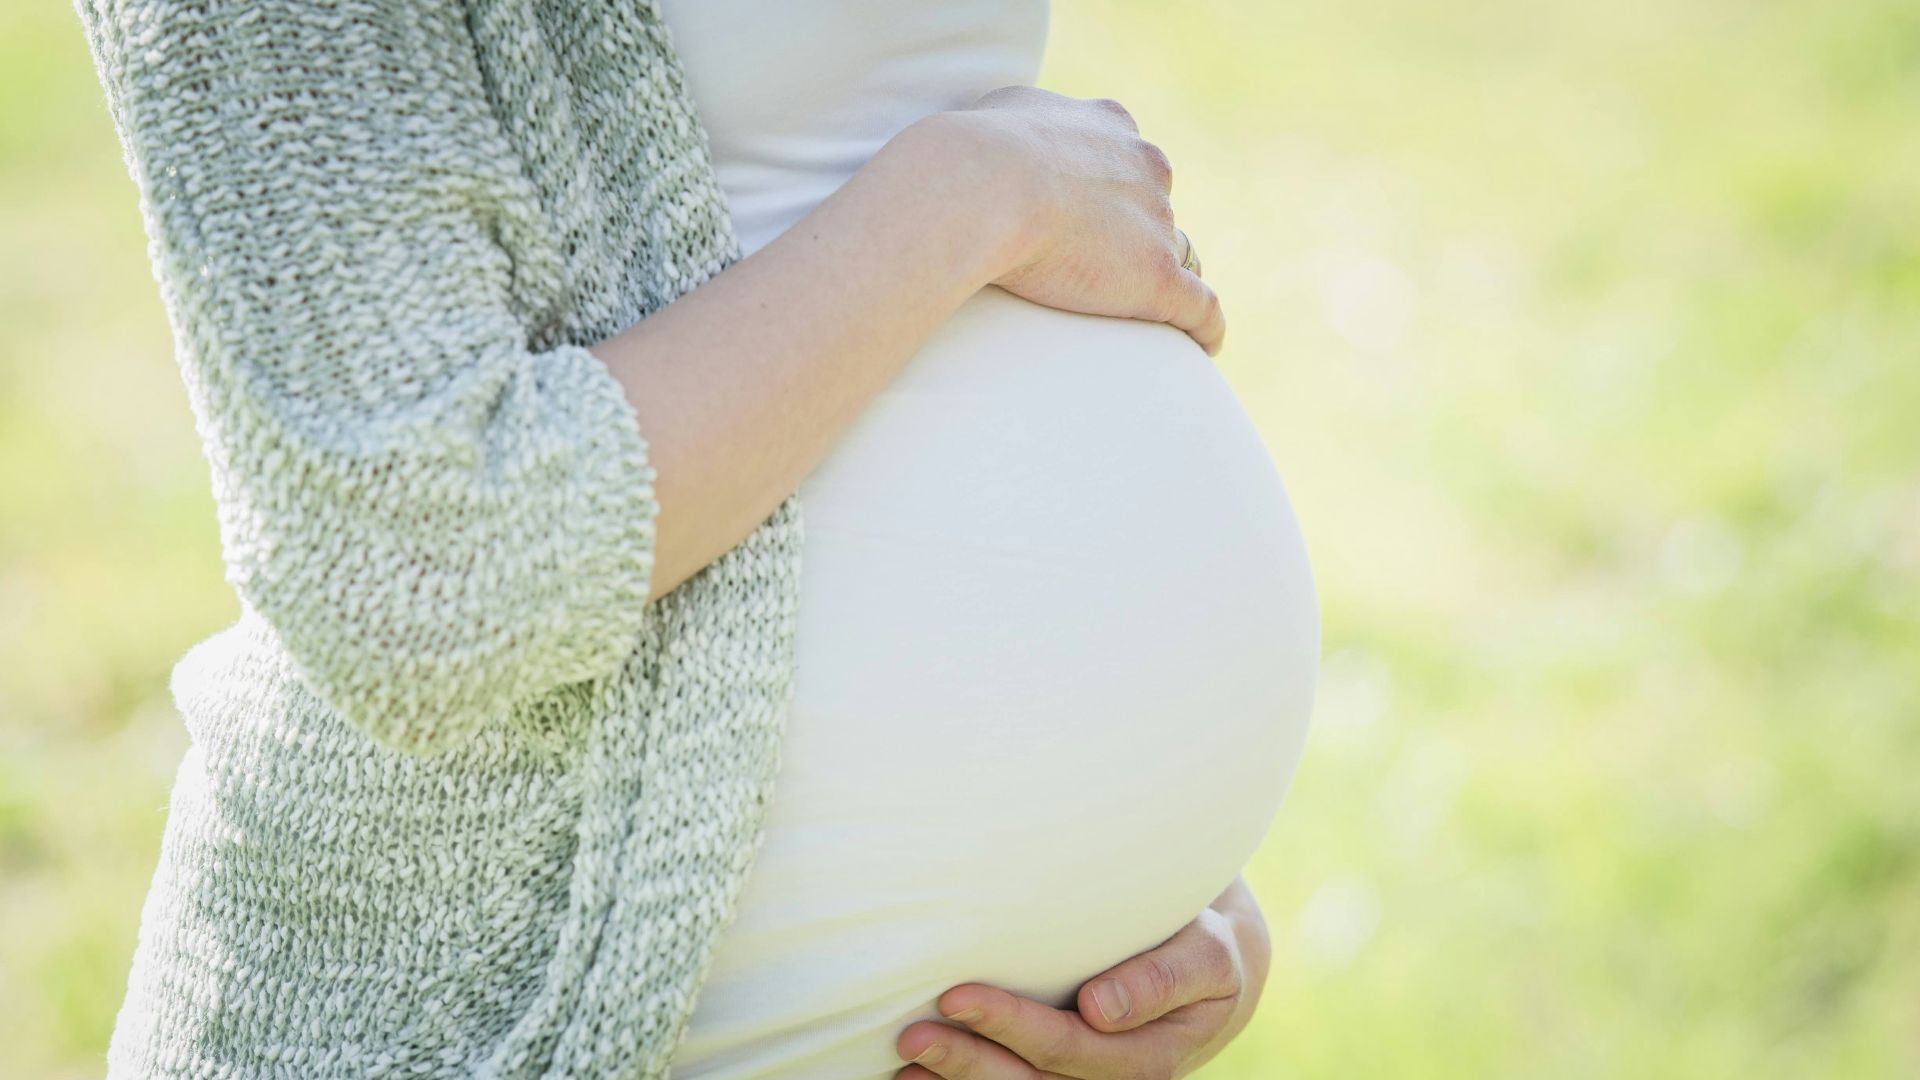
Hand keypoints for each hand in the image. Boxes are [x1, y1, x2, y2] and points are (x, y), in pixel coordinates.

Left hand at [894, 876, 1271, 1078]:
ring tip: (904, 1058)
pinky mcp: (1063, 1077)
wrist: (1211, 969)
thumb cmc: (1205, 947)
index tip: (957, 996)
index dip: (1013, 1027)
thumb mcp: (1208, 954)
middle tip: (913, 1034)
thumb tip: (1100, 1010)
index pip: (1073, 1048)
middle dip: (970, 1062)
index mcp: (1152, 1057)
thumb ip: (1163, 979)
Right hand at [934, 85, 1226, 356]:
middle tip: (1098, 266)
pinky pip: (1201, 308)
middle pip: (1155, 205)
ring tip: (1143, 313)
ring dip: (1161, 276)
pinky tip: (1204, 345)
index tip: (1093, 214)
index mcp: (1110, 126)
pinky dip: (1204, 327)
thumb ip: (1025, 120)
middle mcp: (1146, 168)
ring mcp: (1157, 224)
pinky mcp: (1159, 277)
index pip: (1128, 159)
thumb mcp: (1002, 111)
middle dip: (1137, 231)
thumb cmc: (979, 151)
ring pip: (1178, 253)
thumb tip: (1014, 139)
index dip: (1114, 188)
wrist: (988, 187)